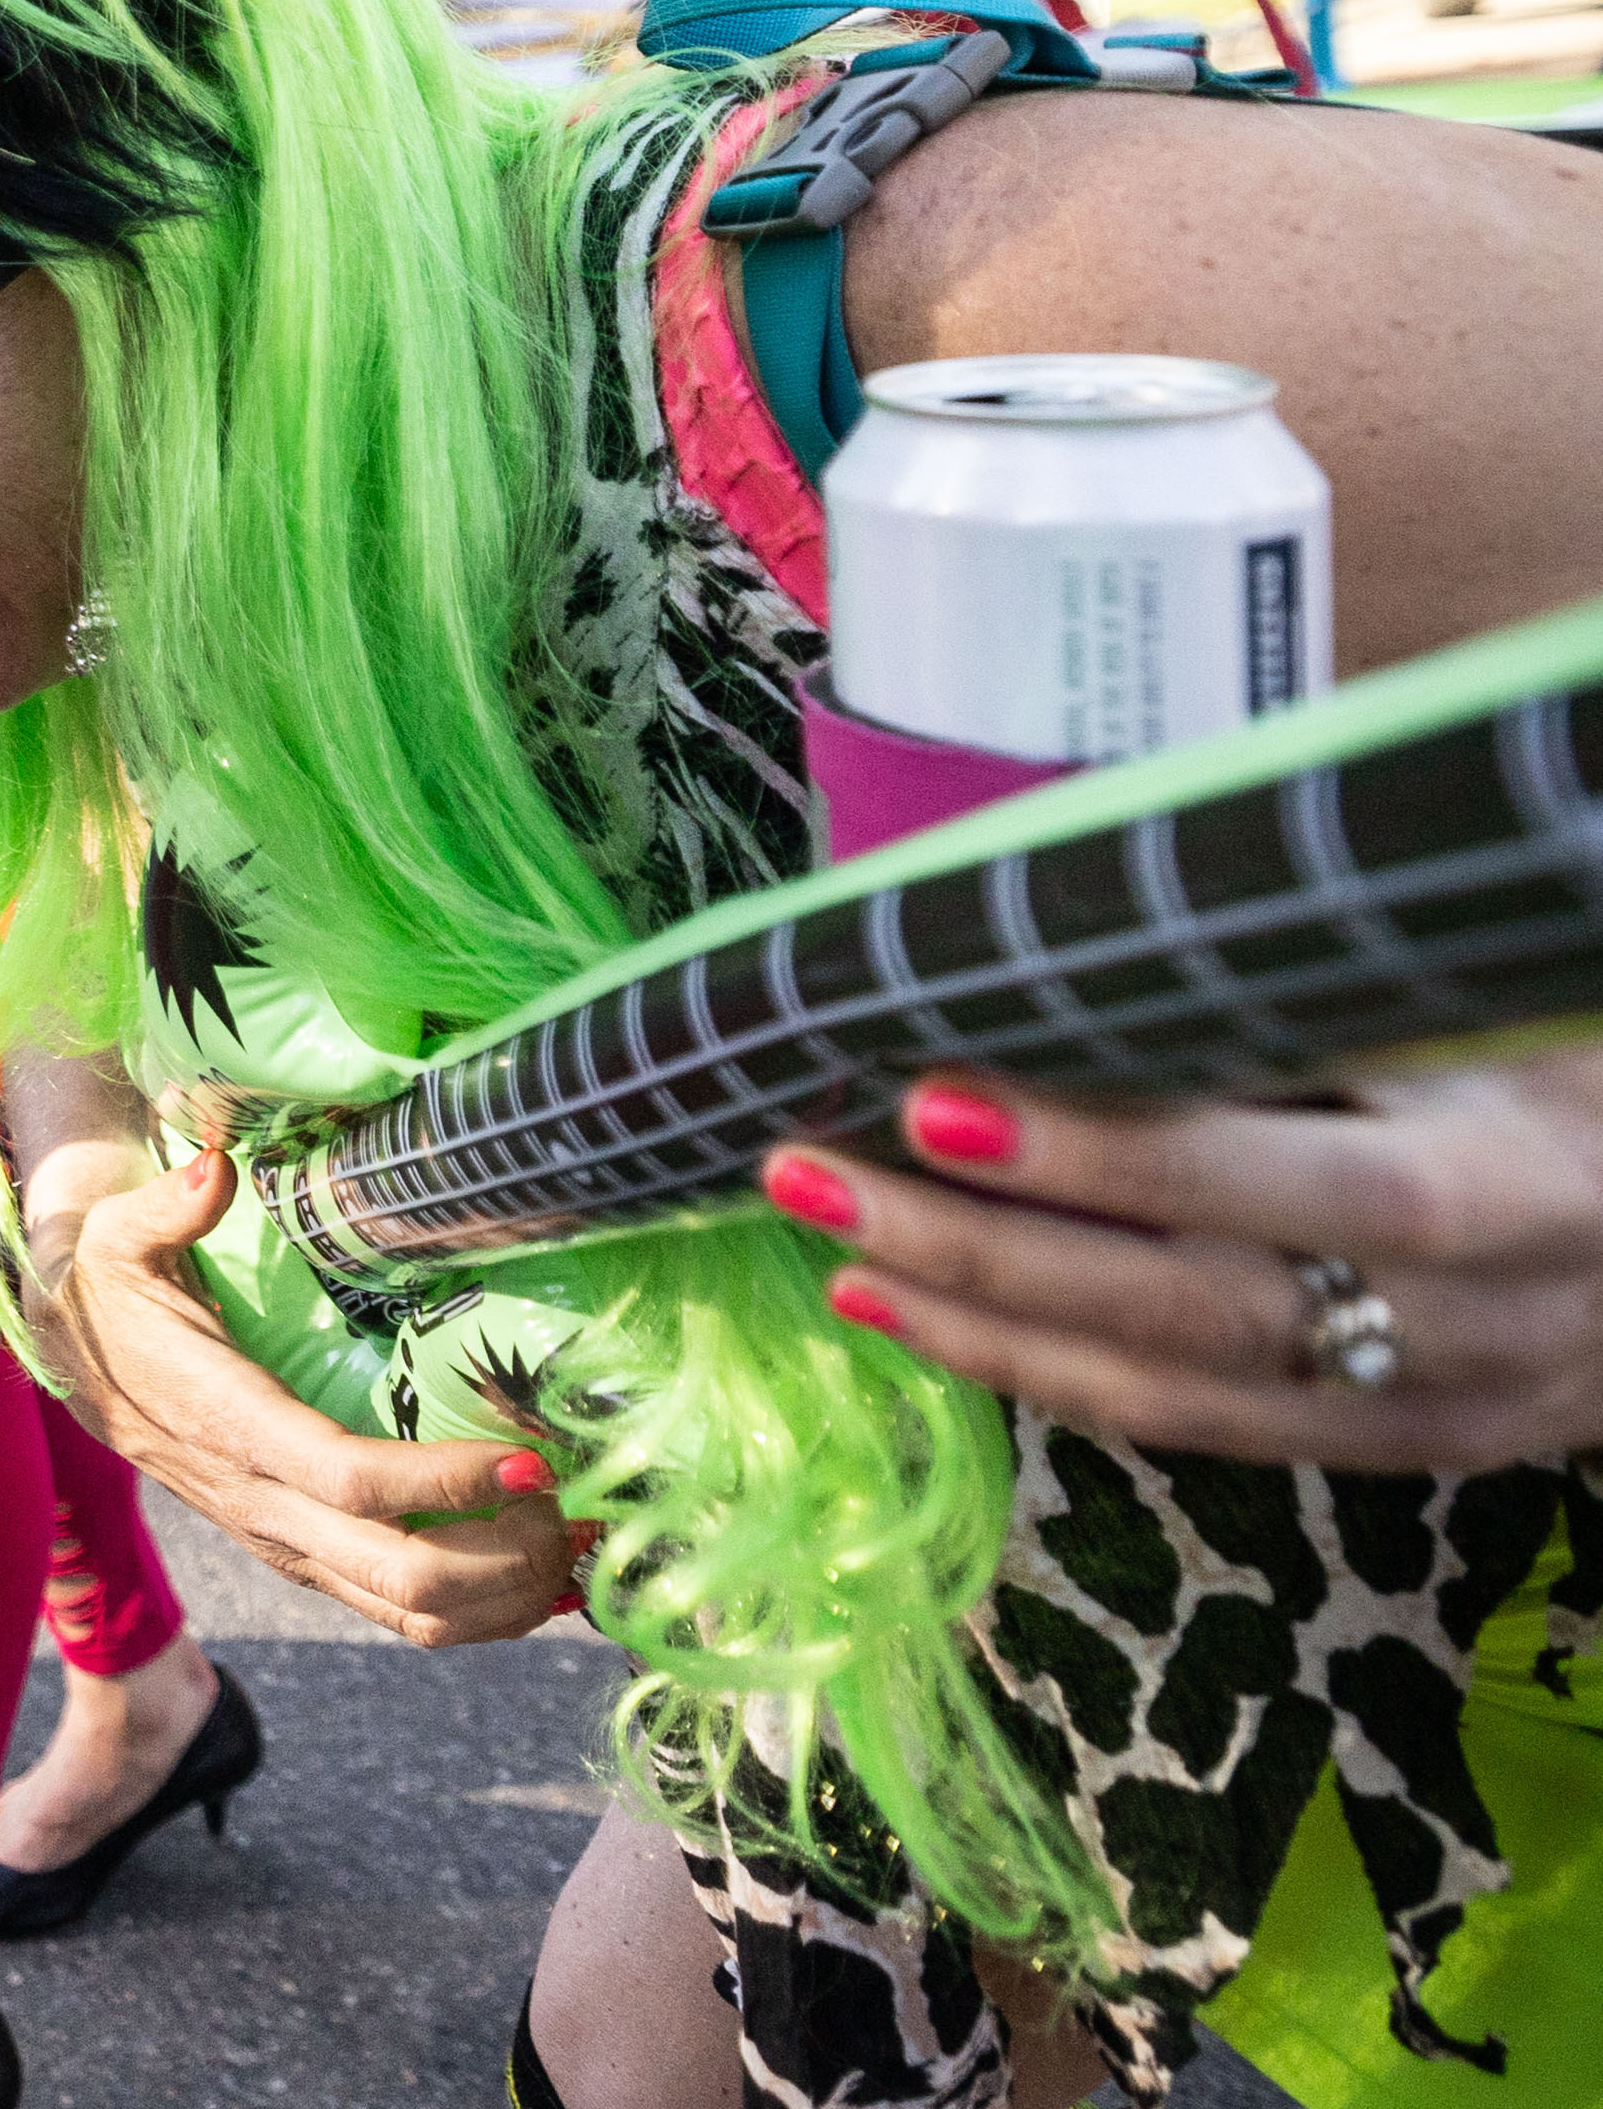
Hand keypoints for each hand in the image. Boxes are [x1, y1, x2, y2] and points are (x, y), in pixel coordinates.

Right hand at [40, 1143, 592, 1645]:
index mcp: (234, 1427)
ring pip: (415, 1616)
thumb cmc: (113, 1296)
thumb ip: (167, 1207)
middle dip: (507, 1556)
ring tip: (570, 1540)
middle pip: (403, 1575)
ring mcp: (289, 1548)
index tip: (532, 1456)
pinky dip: (482, 1612)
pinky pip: (405, 1618)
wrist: (77, 1369)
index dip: (449, 1482)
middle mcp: (266, 1508)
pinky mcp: (306, 1562)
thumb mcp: (119, 1241)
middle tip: (574, 1503)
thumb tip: (214, 1167)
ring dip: (506, 1596)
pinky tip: (533, 1570)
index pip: (353, 1481)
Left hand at [766, 1051, 1602, 1467]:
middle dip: (988, 1247)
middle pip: (1207, 1308)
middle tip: (811, 1165)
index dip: (1125, 1158)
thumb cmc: (1586, 1060)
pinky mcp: (1408, 1447)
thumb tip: (1107, 890)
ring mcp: (1446, 1401)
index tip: (940, 1093)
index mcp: (1525, 1181)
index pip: (1312, 1189)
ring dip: (977, 1316)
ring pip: (1178, 1387)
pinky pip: (1198, 1429)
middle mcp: (1489, 1316)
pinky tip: (906, 1315)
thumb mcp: (1502, 1003)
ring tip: (822, 1231)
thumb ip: (1339, 982)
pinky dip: (1039, 1373)